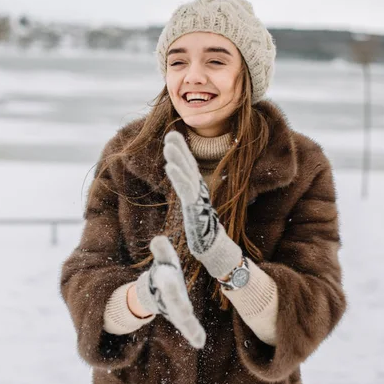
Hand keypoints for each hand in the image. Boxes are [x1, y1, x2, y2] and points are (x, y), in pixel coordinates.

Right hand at [135, 236, 205, 348]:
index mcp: (166, 283)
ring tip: (197, 339)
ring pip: (183, 321)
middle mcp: (170, 299)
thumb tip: (158, 239)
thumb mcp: (164, 259)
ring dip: (189, 328)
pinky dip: (194, 335)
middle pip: (175, 305)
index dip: (168, 282)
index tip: (169, 281)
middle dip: (180, 309)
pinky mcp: (182, 317)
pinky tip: (200, 343)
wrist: (155, 290)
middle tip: (185, 315)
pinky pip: (189, 328)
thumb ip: (162, 250)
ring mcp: (176, 310)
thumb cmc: (164, 271)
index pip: (167, 283)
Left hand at [163, 131, 241, 278]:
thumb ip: (191, 196)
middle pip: (189, 166)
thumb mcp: (194, 210)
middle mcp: (200, 192)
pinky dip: (178, 177)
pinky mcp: (195, 210)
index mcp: (198, 191)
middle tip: (170, 132)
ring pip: (187, 175)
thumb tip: (187, 188)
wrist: (215, 251)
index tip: (173, 136)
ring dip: (178, 158)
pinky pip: (186, 190)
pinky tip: (169, 165)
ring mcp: (199, 200)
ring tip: (167, 144)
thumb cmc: (204, 233)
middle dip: (180, 149)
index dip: (182, 151)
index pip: (189, 167)